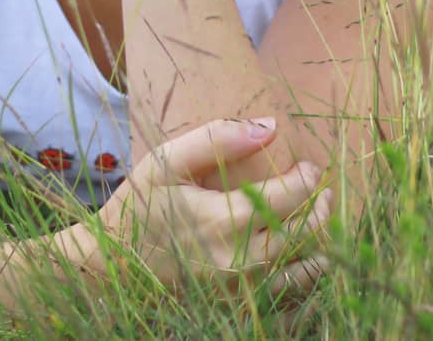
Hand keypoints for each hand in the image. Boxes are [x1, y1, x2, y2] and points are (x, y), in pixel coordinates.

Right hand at [92, 117, 332, 293]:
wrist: (111, 267)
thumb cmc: (139, 207)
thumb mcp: (167, 162)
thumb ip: (218, 138)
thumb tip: (270, 126)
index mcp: (222, 220)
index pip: (289, 196)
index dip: (307, 177)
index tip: (309, 165)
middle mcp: (238, 261)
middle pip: (304, 234)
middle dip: (321, 208)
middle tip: (322, 191)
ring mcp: (239, 290)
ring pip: (304, 272)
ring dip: (320, 245)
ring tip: (318, 221)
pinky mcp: (236, 307)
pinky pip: (287, 297)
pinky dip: (304, 277)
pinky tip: (306, 258)